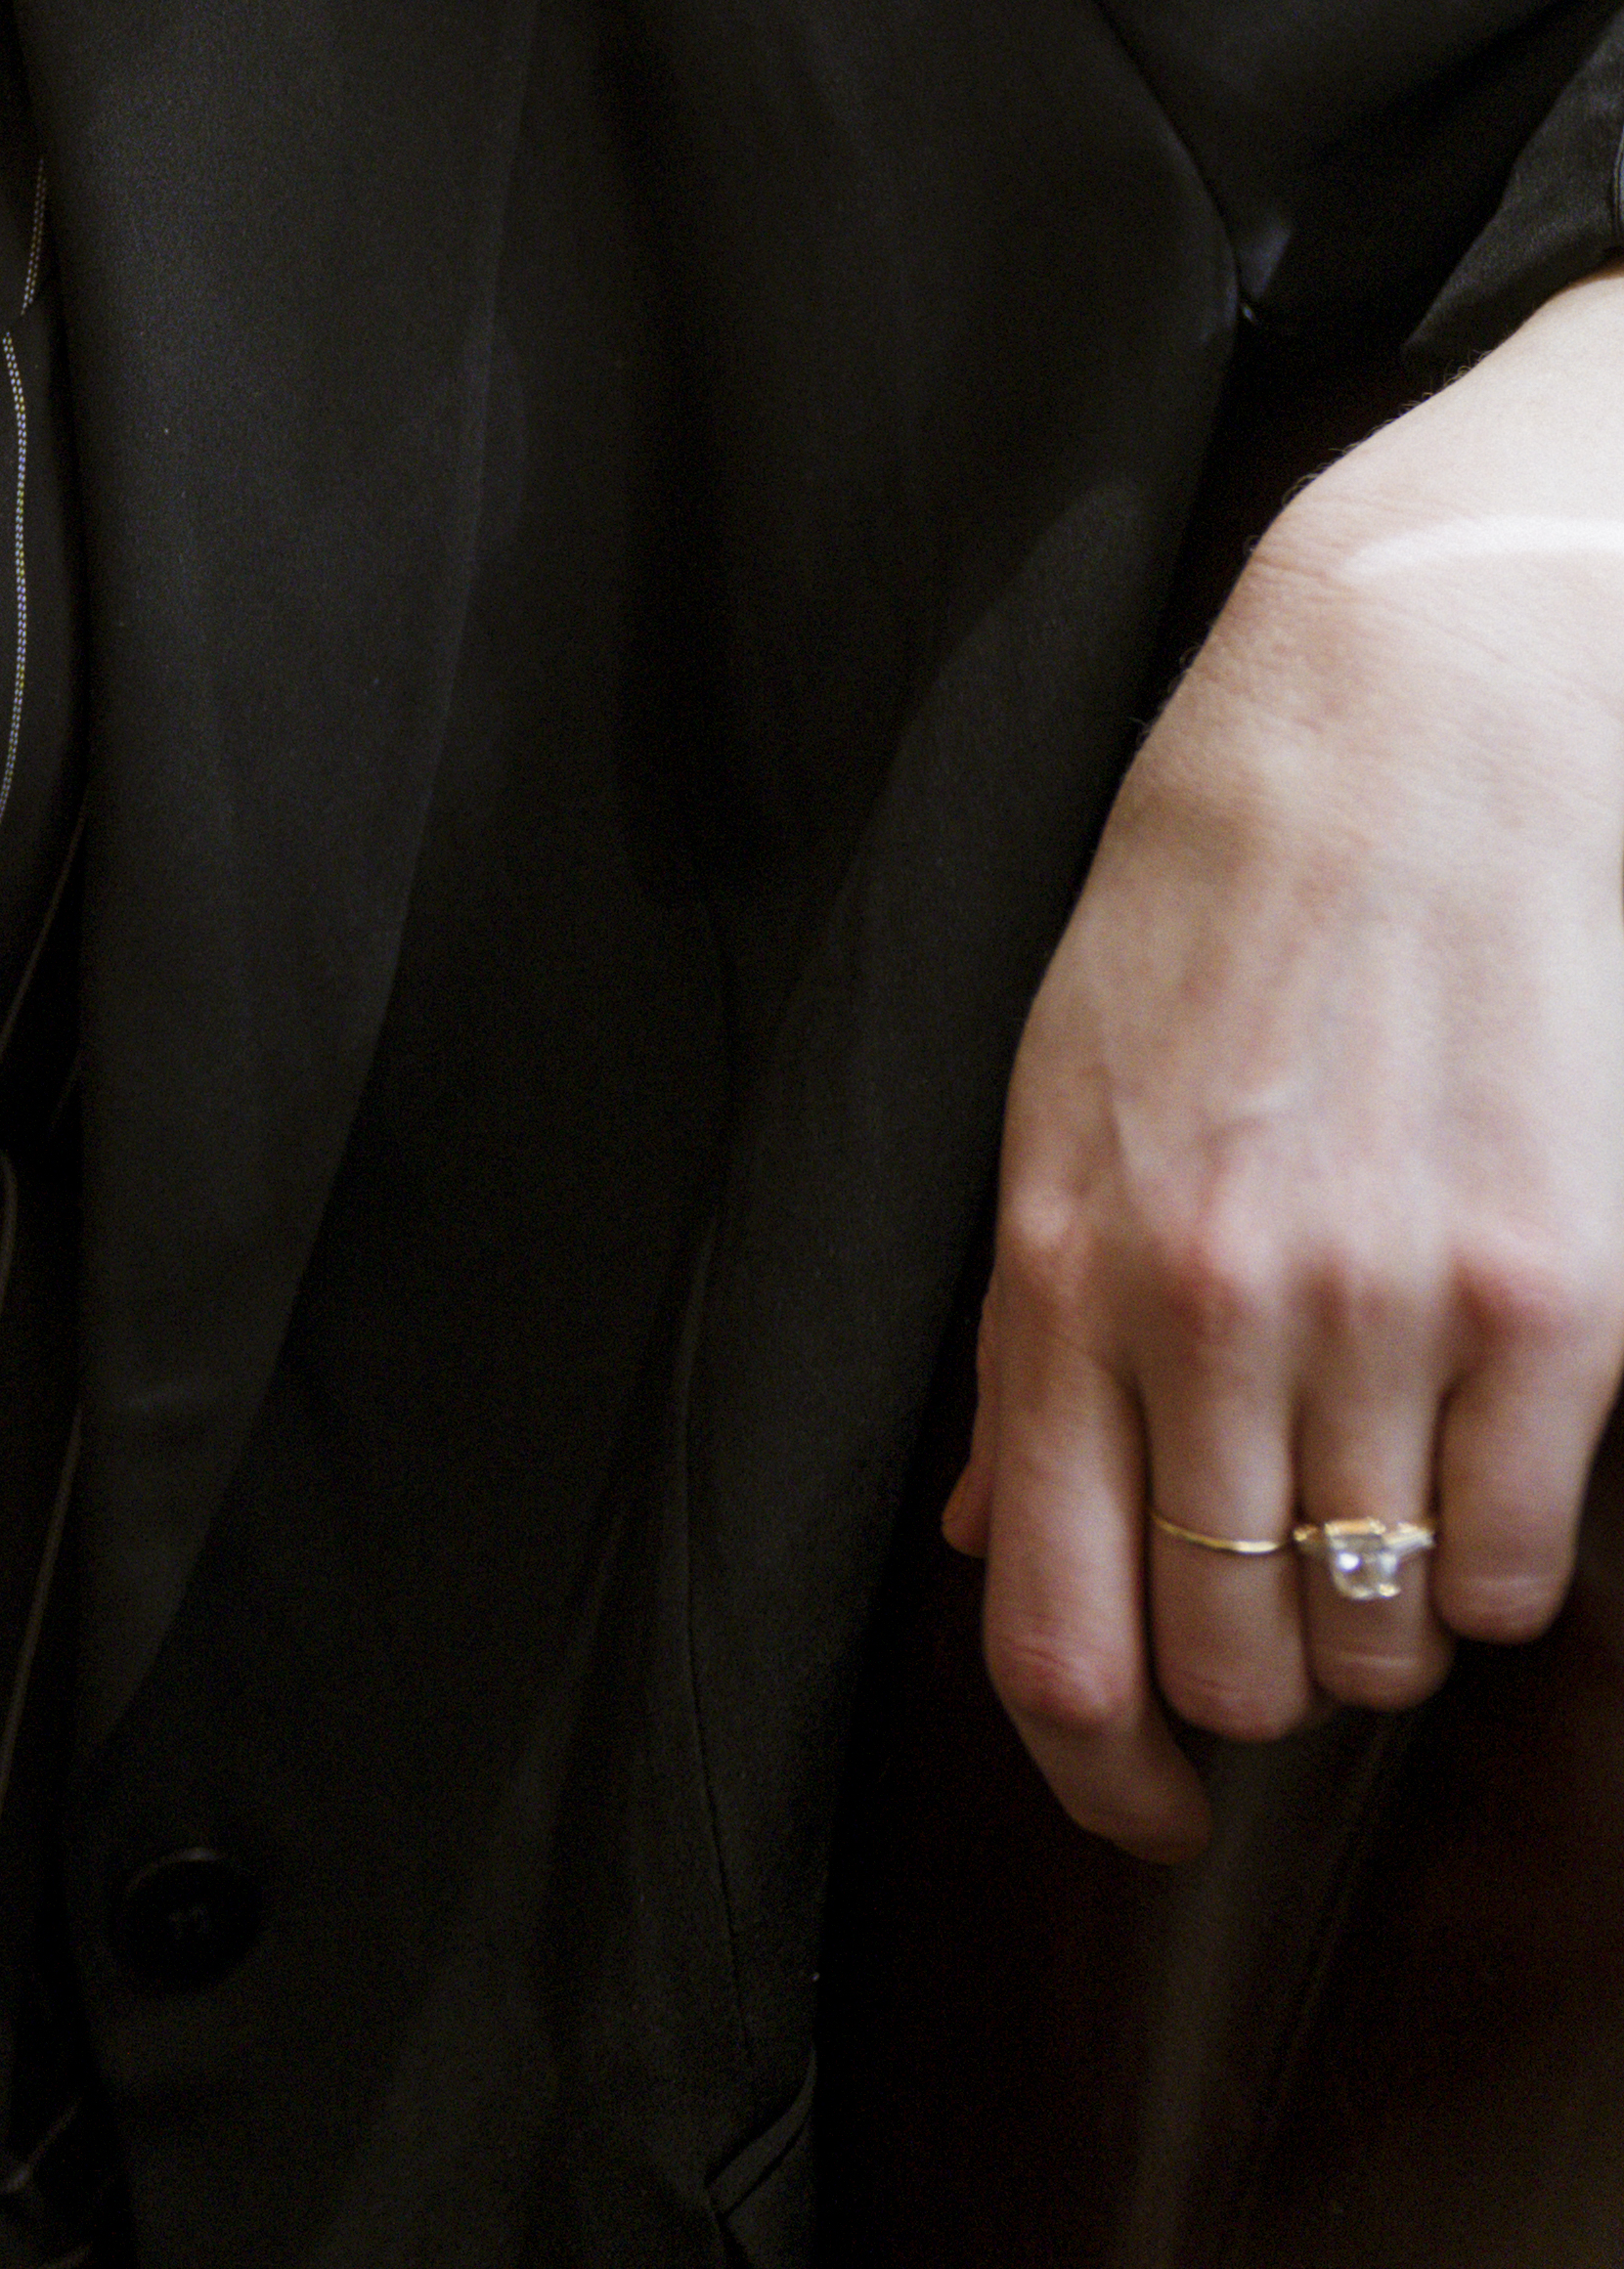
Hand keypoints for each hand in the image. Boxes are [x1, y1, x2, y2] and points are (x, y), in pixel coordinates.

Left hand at [945, 285, 1623, 1857]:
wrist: (1401, 730)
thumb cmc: (1210, 914)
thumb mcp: (1055, 1103)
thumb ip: (1020, 1343)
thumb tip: (986, 1543)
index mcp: (1060, 1262)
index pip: (1055, 1632)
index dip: (1102, 1778)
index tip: (1150, 1810)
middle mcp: (1212, 1305)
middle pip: (1230, 1663)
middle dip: (1256, 1686)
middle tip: (1280, 1605)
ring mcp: (1390, 1306)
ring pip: (1382, 1633)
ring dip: (1381, 1619)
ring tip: (1381, 1494)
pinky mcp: (1554, 1300)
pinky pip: (1523, 1567)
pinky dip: (1503, 1561)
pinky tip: (1482, 1455)